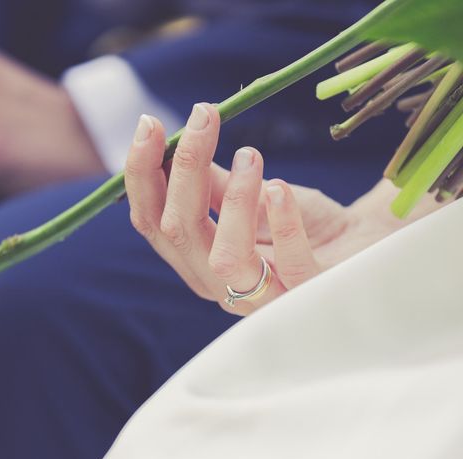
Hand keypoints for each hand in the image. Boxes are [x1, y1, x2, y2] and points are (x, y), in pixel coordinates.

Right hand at [125, 103, 440, 315]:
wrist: (360, 245)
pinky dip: (283, 222)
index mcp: (196, 259)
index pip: (152, 222)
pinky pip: (291, 265)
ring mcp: (262, 297)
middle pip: (179, 233)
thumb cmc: (300, 220)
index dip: (142, 174)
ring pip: (223, 258)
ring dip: (232, 199)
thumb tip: (175, 143)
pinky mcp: (307, 295)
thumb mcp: (249, 197)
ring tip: (250, 154)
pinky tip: (280, 187)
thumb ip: (211, 181)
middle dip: (182, 169)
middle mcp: (219, 285)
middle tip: (202, 116)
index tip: (149, 125)